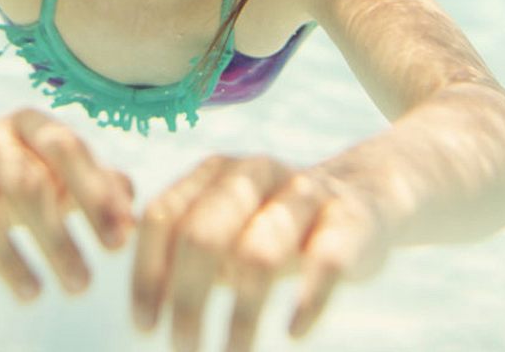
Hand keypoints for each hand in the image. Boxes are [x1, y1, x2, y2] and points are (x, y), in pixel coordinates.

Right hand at [0, 108, 134, 300]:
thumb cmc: (12, 171)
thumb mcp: (55, 172)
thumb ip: (99, 188)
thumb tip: (135, 217)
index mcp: (28, 124)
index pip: (66, 149)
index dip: (94, 194)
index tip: (119, 244)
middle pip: (24, 180)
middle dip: (56, 236)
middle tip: (82, 285)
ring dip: (7, 254)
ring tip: (34, 294)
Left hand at [132, 156, 390, 351]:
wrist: (363, 199)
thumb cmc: (273, 225)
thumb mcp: (226, 225)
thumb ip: (183, 244)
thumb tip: (140, 303)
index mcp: (216, 171)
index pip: (164, 217)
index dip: (148, 274)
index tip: (144, 326)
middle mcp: (256, 172)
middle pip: (203, 233)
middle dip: (187, 299)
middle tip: (183, 349)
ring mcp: (305, 193)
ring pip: (259, 252)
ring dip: (240, 315)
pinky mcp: (349, 220)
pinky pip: (325, 260)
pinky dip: (307, 299)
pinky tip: (294, 331)